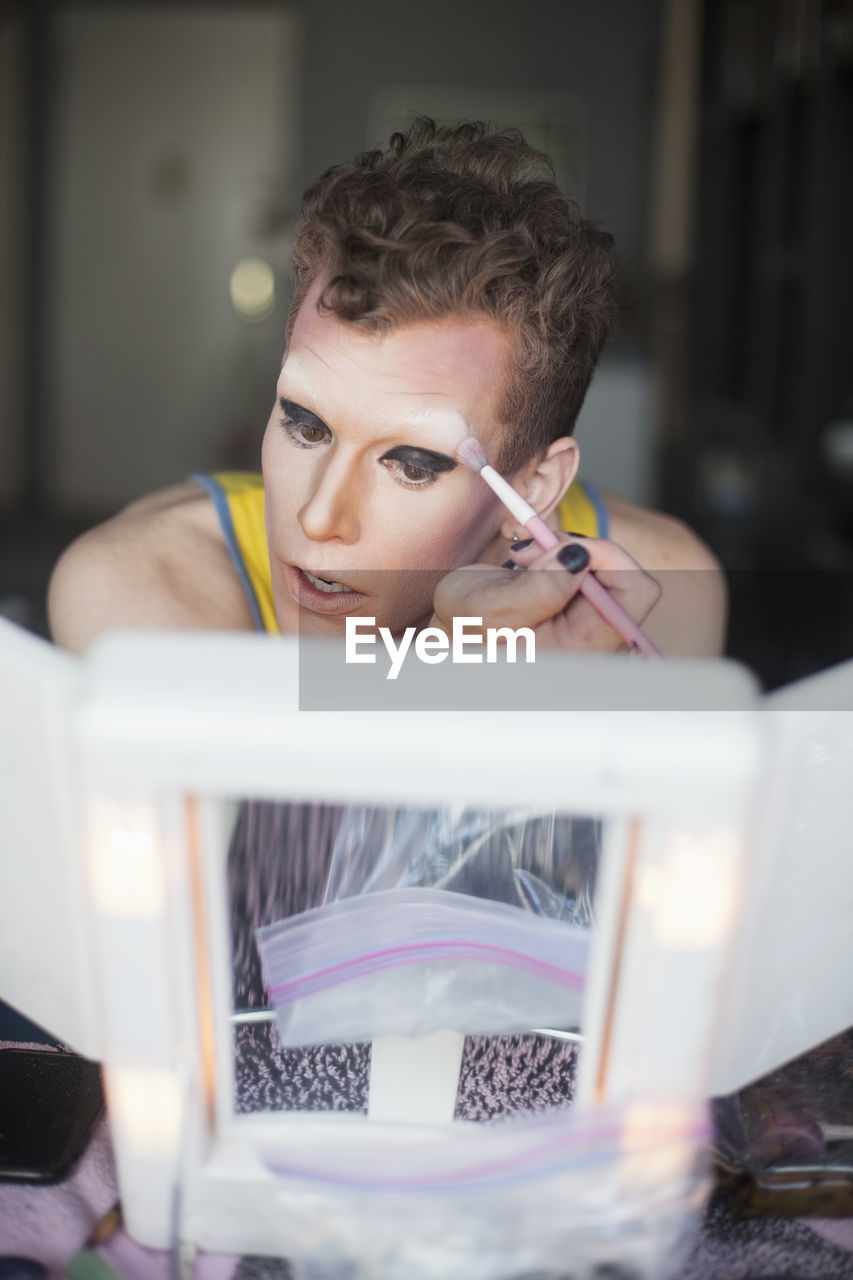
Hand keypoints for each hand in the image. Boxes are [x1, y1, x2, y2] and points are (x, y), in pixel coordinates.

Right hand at [431, 533, 660, 652]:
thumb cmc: (465, 629)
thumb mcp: (489, 609)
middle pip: (626, 576)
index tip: (565, 546)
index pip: (636, 593)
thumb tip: (580, 558)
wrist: (452, 630)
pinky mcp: (580, 603)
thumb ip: (538, 589)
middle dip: (579, 552)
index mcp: (583, 648)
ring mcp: (590, 621)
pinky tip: (531, 564)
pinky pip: (590, 564)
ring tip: (523, 561)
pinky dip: (560, 552)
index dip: (609, 558)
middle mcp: (596, 637)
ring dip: (564, 550)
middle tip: (533, 552)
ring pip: (606, 565)